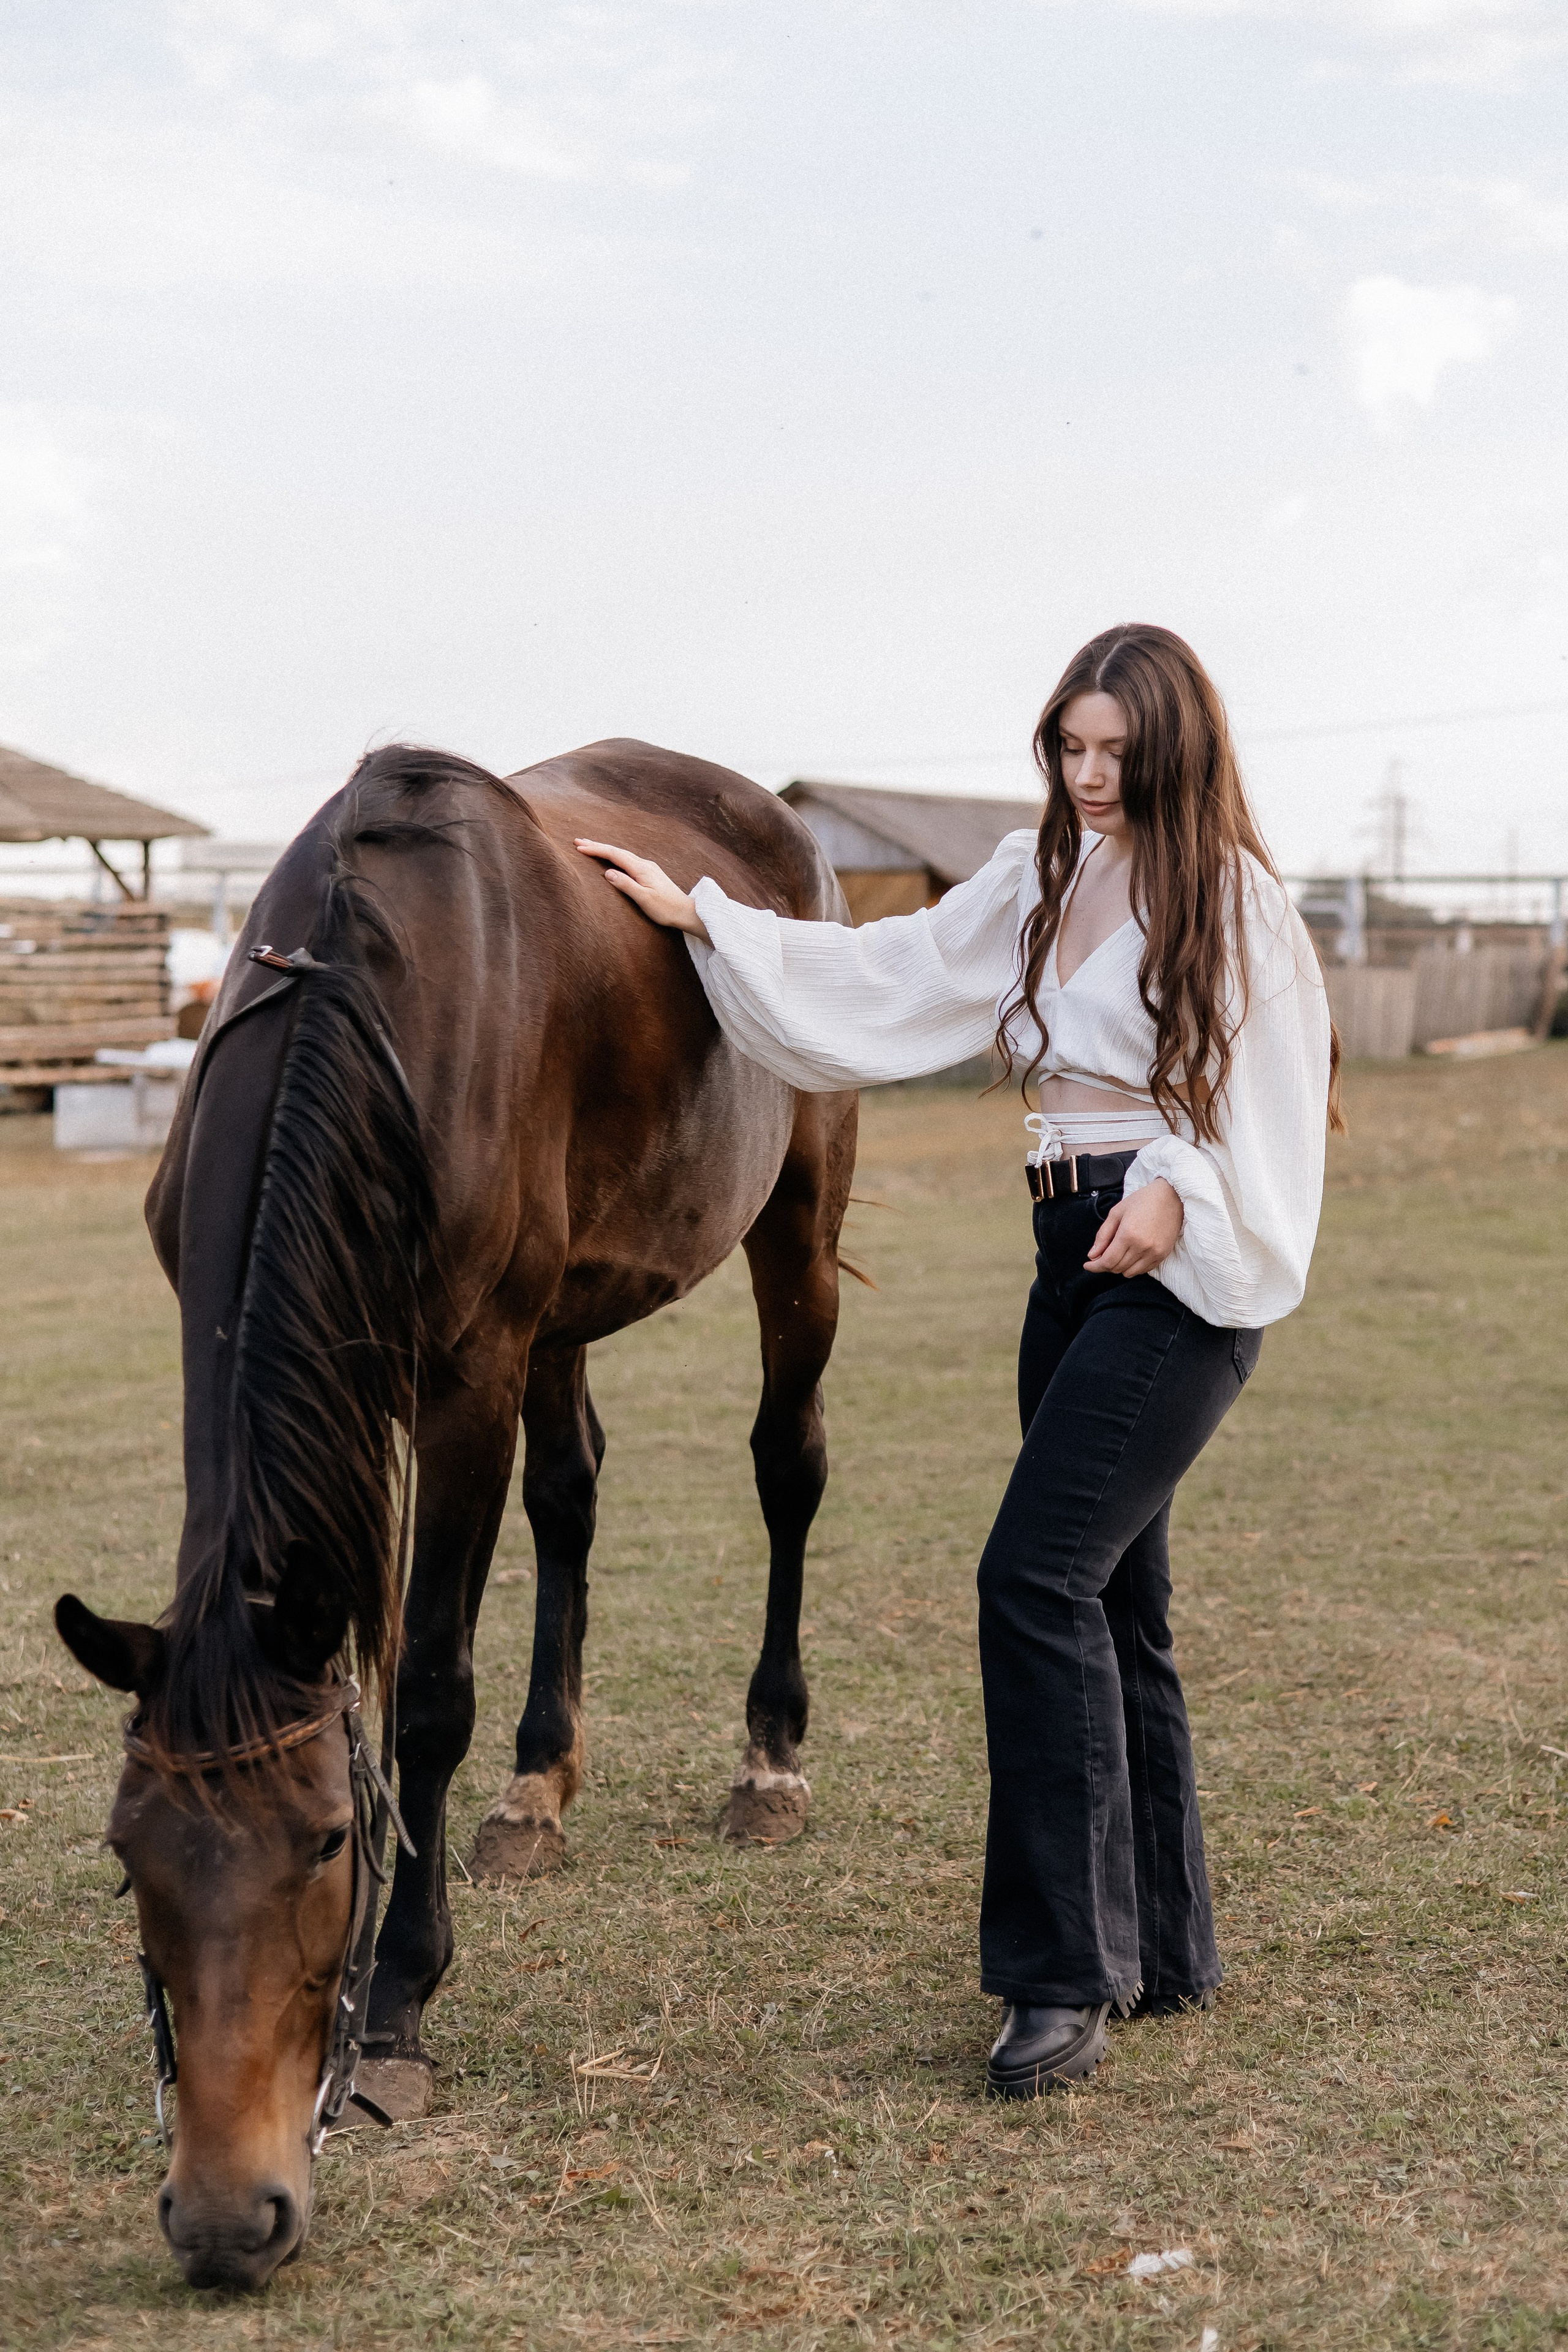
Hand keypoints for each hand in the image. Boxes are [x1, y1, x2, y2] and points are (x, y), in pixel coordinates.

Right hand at [574, 840, 710, 941]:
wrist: (686, 912)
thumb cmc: (666, 909)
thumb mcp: (644, 899)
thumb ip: (626, 885)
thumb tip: (607, 872)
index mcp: (641, 869)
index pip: (614, 855)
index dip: (596, 850)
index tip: (579, 847)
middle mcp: (644, 864)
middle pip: (617, 851)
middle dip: (597, 845)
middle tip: (578, 841)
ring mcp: (648, 867)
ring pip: (622, 854)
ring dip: (605, 849)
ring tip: (590, 847)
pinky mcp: (649, 873)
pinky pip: (628, 860)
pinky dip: (615, 856)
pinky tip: (611, 858)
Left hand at [1085, 1178, 1183, 1277]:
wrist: (1171, 1196)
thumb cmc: (1142, 1201)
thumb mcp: (1116, 1212)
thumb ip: (1103, 1235)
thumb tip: (1092, 1255)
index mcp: (1128, 1234)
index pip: (1107, 1261)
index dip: (1095, 1266)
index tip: (1087, 1265)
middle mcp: (1142, 1247)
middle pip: (1117, 1268)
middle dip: (1105, 1265)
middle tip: (1101, 1255)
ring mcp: (1154, 1252)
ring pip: (1129, 1272)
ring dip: (1119, 1267)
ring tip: (1117, 1253)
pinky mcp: (1163, 1255)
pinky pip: (1143, 1270)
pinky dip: (1133, 1267)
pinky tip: (1130, 1255)